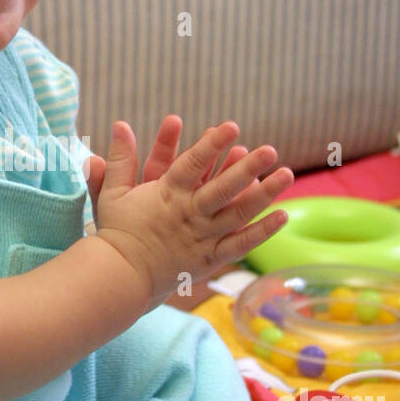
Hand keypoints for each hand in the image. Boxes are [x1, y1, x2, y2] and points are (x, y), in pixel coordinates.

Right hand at [93, 119, 294, 303]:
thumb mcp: (112, 192)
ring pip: (238, 213)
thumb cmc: (117, 233)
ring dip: (264, 194)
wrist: (120, 277)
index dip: (212, 144)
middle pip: (223, 188)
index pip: (193, 164)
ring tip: (287, 174)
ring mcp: (202, 237)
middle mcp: (189, 214)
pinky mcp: (210, 258)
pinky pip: (240, 244)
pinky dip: (262, 231)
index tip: (231, 126)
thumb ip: (119, 159)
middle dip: (248, 167)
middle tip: (270, 150)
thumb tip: (119, 124)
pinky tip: (283, 215)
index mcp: (167, 195)